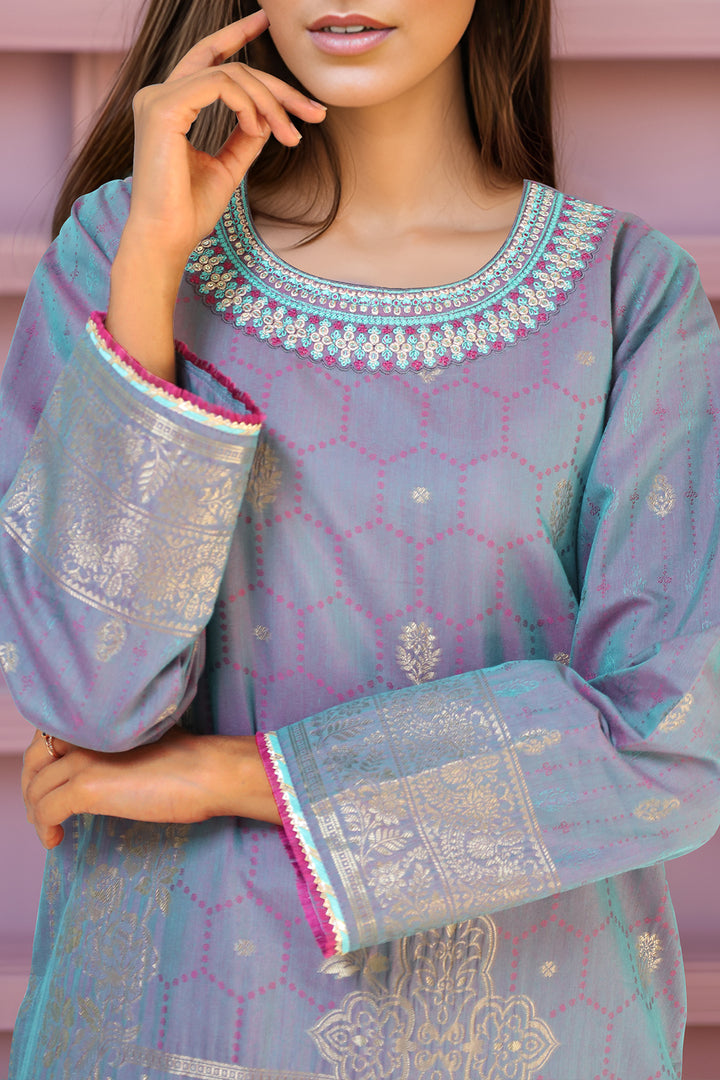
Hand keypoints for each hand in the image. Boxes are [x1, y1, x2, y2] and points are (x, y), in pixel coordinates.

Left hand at [22, 726, 280, 848]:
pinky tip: (56, 839)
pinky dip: (44, 828)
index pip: (51, 735)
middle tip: (44, 809)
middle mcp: (87, 736)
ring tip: (51, 828)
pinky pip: (46, 811)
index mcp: (101, 722)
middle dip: (33, 787)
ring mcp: (84, 761)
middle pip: (35, 760)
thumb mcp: (147, 741)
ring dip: (37, 812)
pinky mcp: (86, 788)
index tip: (54, 782)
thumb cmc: (192, 762)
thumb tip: (107, 767)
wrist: (211, 772)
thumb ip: (119, 747)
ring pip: (36, 789)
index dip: (46, 761)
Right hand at [107, 8, 325, 377]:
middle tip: (314, 111)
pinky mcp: (162, 108)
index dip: (235, 36)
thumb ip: (245, 137)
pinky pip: (219, 85)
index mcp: (169, 106)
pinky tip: (261, 129)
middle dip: (276, 86)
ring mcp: (156, 98)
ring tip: (290, 135)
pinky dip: (248, 105)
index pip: (206, 59)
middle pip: (228, 66)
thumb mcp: (227, 167)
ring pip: (230, 75)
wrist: (166, 239)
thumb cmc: (189, 212)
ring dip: (270, 103)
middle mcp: (158, 96)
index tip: (264, 22)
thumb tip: (269, 117)